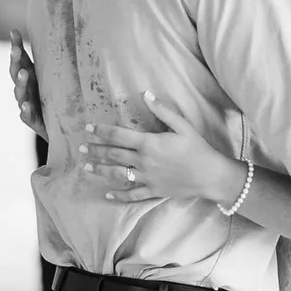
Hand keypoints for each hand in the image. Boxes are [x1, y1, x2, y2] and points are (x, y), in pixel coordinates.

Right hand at [8, 38, 44, 138]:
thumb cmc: (52, 97)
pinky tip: (25, 106)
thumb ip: (48, 59)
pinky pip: (26, 116)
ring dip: (20, 83)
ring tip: (24, 74)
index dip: (16, 46)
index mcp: (28, 77)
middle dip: (15, 62)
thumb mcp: (50, 78)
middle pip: (16, 74)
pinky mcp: (33, 120)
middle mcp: (25, 89)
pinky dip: (25, 111)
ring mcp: (27, 104)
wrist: (59, 127)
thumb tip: (53, 34)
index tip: (14, 32)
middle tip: (16, 50)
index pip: (20, 59)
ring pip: (20, 93)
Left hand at [87, 90, 244, 206]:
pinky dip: (119, 196)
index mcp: (149, 143)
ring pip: (117, 174)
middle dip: (95, 150)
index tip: (89, 128)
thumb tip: (147, 94)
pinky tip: (108, 194)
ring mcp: (146, 178)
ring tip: (87, 167)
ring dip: (100, 170)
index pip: (118, 135)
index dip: (102, 131)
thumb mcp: (182, 125)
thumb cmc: (197, 148)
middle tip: (81, 148)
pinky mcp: (152, 191)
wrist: (209, 175)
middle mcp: (143, 161)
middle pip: (113, 155)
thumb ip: (162, 110)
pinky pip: (132, 195)